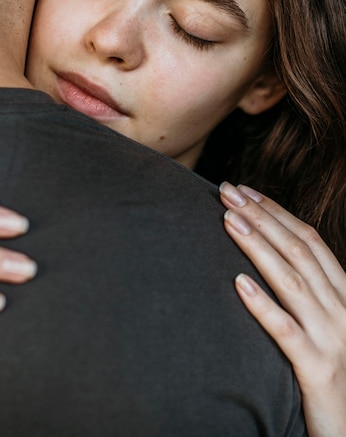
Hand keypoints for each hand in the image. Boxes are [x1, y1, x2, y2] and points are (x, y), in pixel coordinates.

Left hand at [220, 182, 345, 436]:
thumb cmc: (332, 373)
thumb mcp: (324, 324)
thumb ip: (303, 292)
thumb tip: (262, 255)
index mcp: (343, 296)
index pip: (309, 241)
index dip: (276, 212)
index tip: (244, 189)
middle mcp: (342, 311)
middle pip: (298, 252)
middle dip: (261, 217)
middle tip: (226, 191)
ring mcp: (333, 340)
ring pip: (292, 282)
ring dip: (258, 246)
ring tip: (228, 220)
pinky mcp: (319, 372)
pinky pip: (287, 333)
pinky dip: (263, 305)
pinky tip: (237, 283)